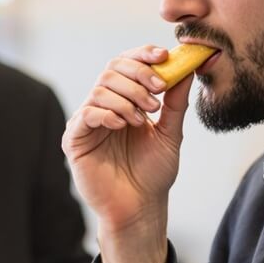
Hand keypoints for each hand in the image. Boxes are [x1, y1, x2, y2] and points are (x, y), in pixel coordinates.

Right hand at [62, 45, 192, 262]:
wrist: (140, 206)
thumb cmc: (153, 173)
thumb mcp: (171, 133)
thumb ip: (176, 103)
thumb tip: (188, 69)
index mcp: (126, 99)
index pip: (128, 64)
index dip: (143, 55)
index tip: (163, 56)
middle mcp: (105, 105)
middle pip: (113, 69)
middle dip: (138, 76)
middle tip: (157, 93)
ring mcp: (89, 121)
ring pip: (101, 88)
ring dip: (127, 98)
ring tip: (144, 118)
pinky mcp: (76, 139)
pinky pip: (87, 113)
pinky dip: (107, 113)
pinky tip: (123, 125)